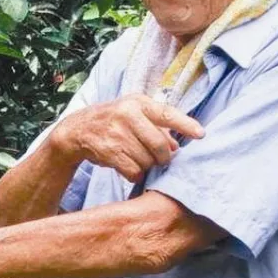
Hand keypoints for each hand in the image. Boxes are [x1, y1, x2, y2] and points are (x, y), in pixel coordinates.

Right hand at [53, 93, 204, 183]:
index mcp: (138, 103)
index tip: (201, 134)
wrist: (76, 130)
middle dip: (163, 157)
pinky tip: (129, 167)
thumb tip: (177, 146)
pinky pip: (133, 170)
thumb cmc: (112, 122)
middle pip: (159, 144)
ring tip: (138, 159)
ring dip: (146, 165)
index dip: (186, 124)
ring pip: (146, 160)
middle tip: (161, 160)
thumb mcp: (133, 115)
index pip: (167, 113)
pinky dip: (135, 174)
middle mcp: (127, 114)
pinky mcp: (108, 150)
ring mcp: (116, 132)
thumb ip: (157, 128)